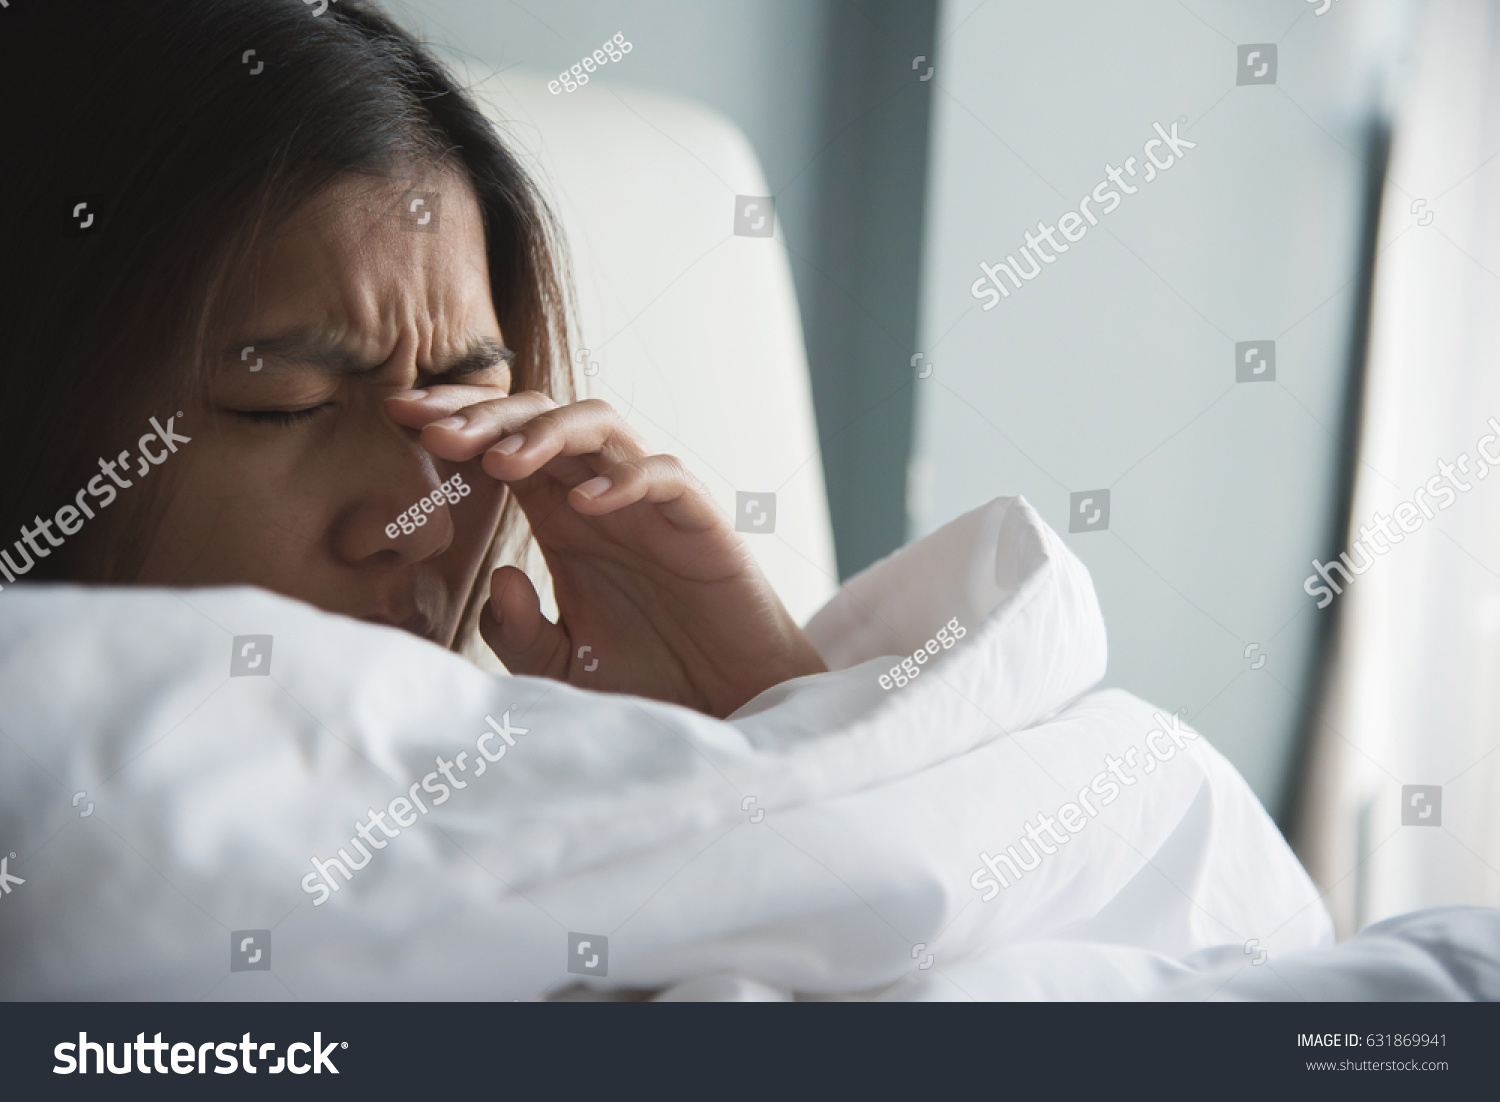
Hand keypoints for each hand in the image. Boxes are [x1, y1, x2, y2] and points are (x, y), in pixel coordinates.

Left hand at [386, 389, 826, 715]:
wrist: (728, 707)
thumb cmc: (651, 679)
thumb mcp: (561, 670)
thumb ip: (519, 633)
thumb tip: (495, 577)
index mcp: (560, 518)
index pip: (502, 444)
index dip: (455, 422)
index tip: (398, 418)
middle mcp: (601, 498)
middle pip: (540, 417)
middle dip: (483, 413)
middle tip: (429, 427)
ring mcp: (650, 505)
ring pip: (599, 426)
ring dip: (545, 432)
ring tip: (501, 461)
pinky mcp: (698, 524)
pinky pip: (665, 477)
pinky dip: (625, 480)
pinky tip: (584, 505)